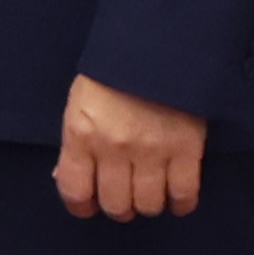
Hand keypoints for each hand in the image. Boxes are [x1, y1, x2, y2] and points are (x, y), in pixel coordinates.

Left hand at [55, 77, 207, 221]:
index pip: (74, 190)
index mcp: (81, 135)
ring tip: (150, 195)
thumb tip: (67, 177)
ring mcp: (152, 150)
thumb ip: (75, 143)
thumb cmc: (112, 74)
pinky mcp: (186, 149)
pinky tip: (177, 200)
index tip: (88, 207)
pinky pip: (184, 192)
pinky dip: (181, 203)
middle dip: (118, 208)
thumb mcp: (79, 104)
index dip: (80, 206)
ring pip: (149, 204)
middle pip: (115, 204)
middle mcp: (114, 148)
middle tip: (124, 200)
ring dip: (148, 205)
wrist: (157, 47)